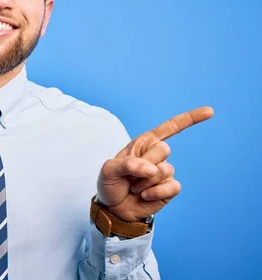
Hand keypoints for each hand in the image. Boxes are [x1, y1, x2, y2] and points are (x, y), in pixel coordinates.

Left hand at [97, 106, 213, 221]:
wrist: (115, 207)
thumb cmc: (111, 183)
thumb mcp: (109, 170)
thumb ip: (127, 164)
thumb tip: (152, 169)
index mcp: (143, 143)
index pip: (168, 128)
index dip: (189, 119)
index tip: (210, 111)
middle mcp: (157, 155)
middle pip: (164, 149)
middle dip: (144, 164)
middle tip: (130, 175)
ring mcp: (165, 172)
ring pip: (164, 170)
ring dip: (144, 182)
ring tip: (134, 187)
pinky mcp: (170, 188)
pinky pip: (172, 187)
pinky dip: (154, 193)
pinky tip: (145, 196)